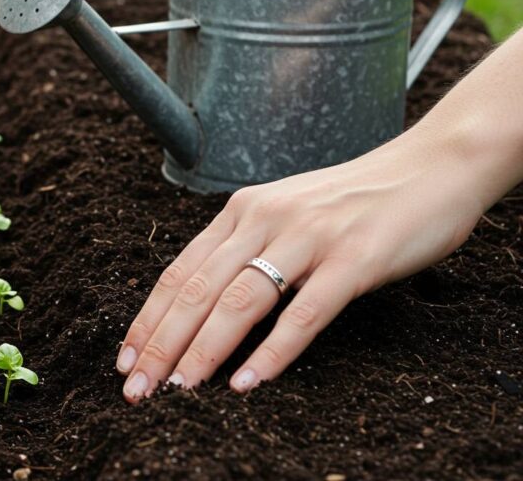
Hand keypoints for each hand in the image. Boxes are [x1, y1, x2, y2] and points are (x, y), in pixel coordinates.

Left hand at [116, 133, 486, 399]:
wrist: (430, 167)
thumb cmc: (353, 201)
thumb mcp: (284, 215)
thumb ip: (244, 250)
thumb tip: (199, 306)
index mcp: (242, 211)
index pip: (180, 272)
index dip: (148, 319)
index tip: (126, 360)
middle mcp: (265, 219)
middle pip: (198, 290)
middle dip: (162, 343)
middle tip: (137, 388)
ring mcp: (309, 237)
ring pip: (240, 301)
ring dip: (204, 350)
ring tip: (179, 389)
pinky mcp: (354, 258)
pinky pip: (305, 312)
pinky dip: (273, 351)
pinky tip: (249, 382)